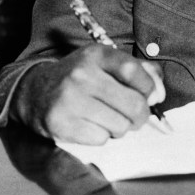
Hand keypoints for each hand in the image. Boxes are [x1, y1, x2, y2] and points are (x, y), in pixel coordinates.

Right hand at [10, 44, 164, 143]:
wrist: (35, 91)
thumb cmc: (82, 78)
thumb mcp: (108, 64)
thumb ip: (142, 72)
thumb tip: (159, 94)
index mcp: (97, 55)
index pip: (135, 72)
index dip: (149, 88)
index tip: (149, 95)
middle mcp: (82, 75)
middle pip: (133, 104)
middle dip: (140, 115)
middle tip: (133, 115)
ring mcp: (70, 100)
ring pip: (120, 126)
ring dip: (120, 127)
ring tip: (108, 118)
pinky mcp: (61, 124)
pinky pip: (101, 139)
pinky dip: (102, 136)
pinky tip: (91, 125)